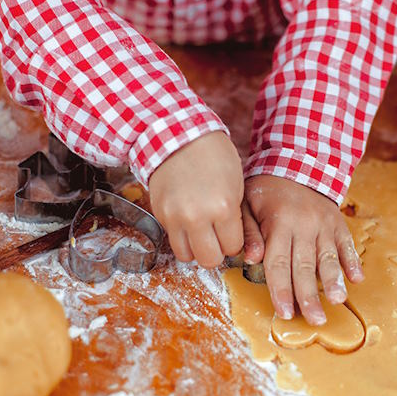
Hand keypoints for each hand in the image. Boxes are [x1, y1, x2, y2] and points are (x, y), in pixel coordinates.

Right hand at [149, 132, 243, 266]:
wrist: (178, 135)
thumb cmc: (213, 156)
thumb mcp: (236, 184)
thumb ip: (235, 216)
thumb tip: (233, 243)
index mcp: (223, 207)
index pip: (232, 248)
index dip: (234, 242)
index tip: (231, 232)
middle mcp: (197, 216)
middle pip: (209, 260)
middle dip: (216, 252)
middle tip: (217, 238)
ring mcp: (175, 217)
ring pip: (187, 257)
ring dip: (196, 248)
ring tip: (201, 233)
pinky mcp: (160, 214)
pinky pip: (172, 241)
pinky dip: (181, 237)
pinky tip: (188, 222)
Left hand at [242, 175, 363, 324]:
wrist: (297, 163)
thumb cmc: (266, 191)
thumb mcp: (246, 205)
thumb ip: (248, 232)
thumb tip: (251, 259)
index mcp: (279, 222)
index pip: (279, 262)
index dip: (281, 290)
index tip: (284, 313)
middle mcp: (304, 225)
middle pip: (305, 266)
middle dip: (309, 295)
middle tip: (315, 320)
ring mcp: (324, 224)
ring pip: (329, 257)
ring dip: (334, 281)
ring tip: (338, 301)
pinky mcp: (338, 223)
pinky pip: (347, 244)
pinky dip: (352, 261)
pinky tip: (357, 279)